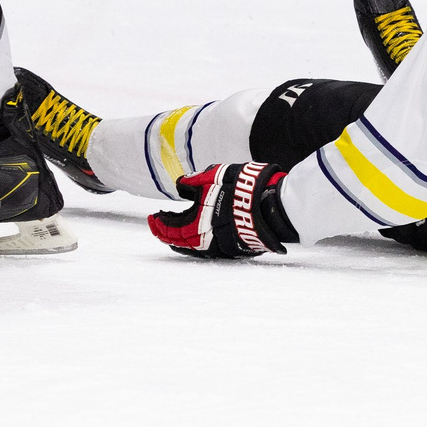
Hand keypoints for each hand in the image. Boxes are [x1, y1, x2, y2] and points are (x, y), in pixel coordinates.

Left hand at [148, 156, 301, 257]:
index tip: (153, 217)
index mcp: (197, 223)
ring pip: (194, 249)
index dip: (159, 222)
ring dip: (181, 241)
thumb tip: (181, 185)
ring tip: (173, 236)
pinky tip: (198, 239)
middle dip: (166, 233)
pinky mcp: (236, 248)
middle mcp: (206, 239)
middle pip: (180, 241)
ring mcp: (222, 246)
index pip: (171, 227)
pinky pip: (210, 250)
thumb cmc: (243, 188)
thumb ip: (194, 181)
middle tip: (159, 225)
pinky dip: (198, 245)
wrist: (272, 205)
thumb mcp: (214, 176)